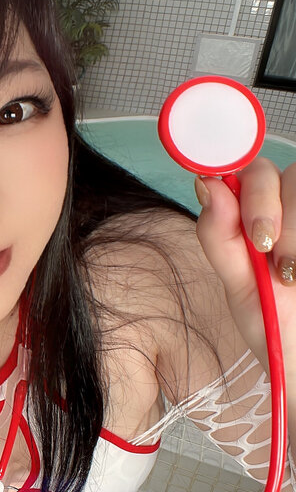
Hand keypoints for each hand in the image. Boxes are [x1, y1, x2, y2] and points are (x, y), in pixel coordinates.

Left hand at [194, 157, 295, 376]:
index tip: (252, 230)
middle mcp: (291, 204)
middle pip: (283, 173)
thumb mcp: (239, 284)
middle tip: (268, 251)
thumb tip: (205, 184)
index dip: (251, 190)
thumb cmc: (274, 320)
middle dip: (267, 209)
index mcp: (258, 211)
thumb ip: (219, 236)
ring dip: (295, 230)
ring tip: (293, 274)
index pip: (251, 171)